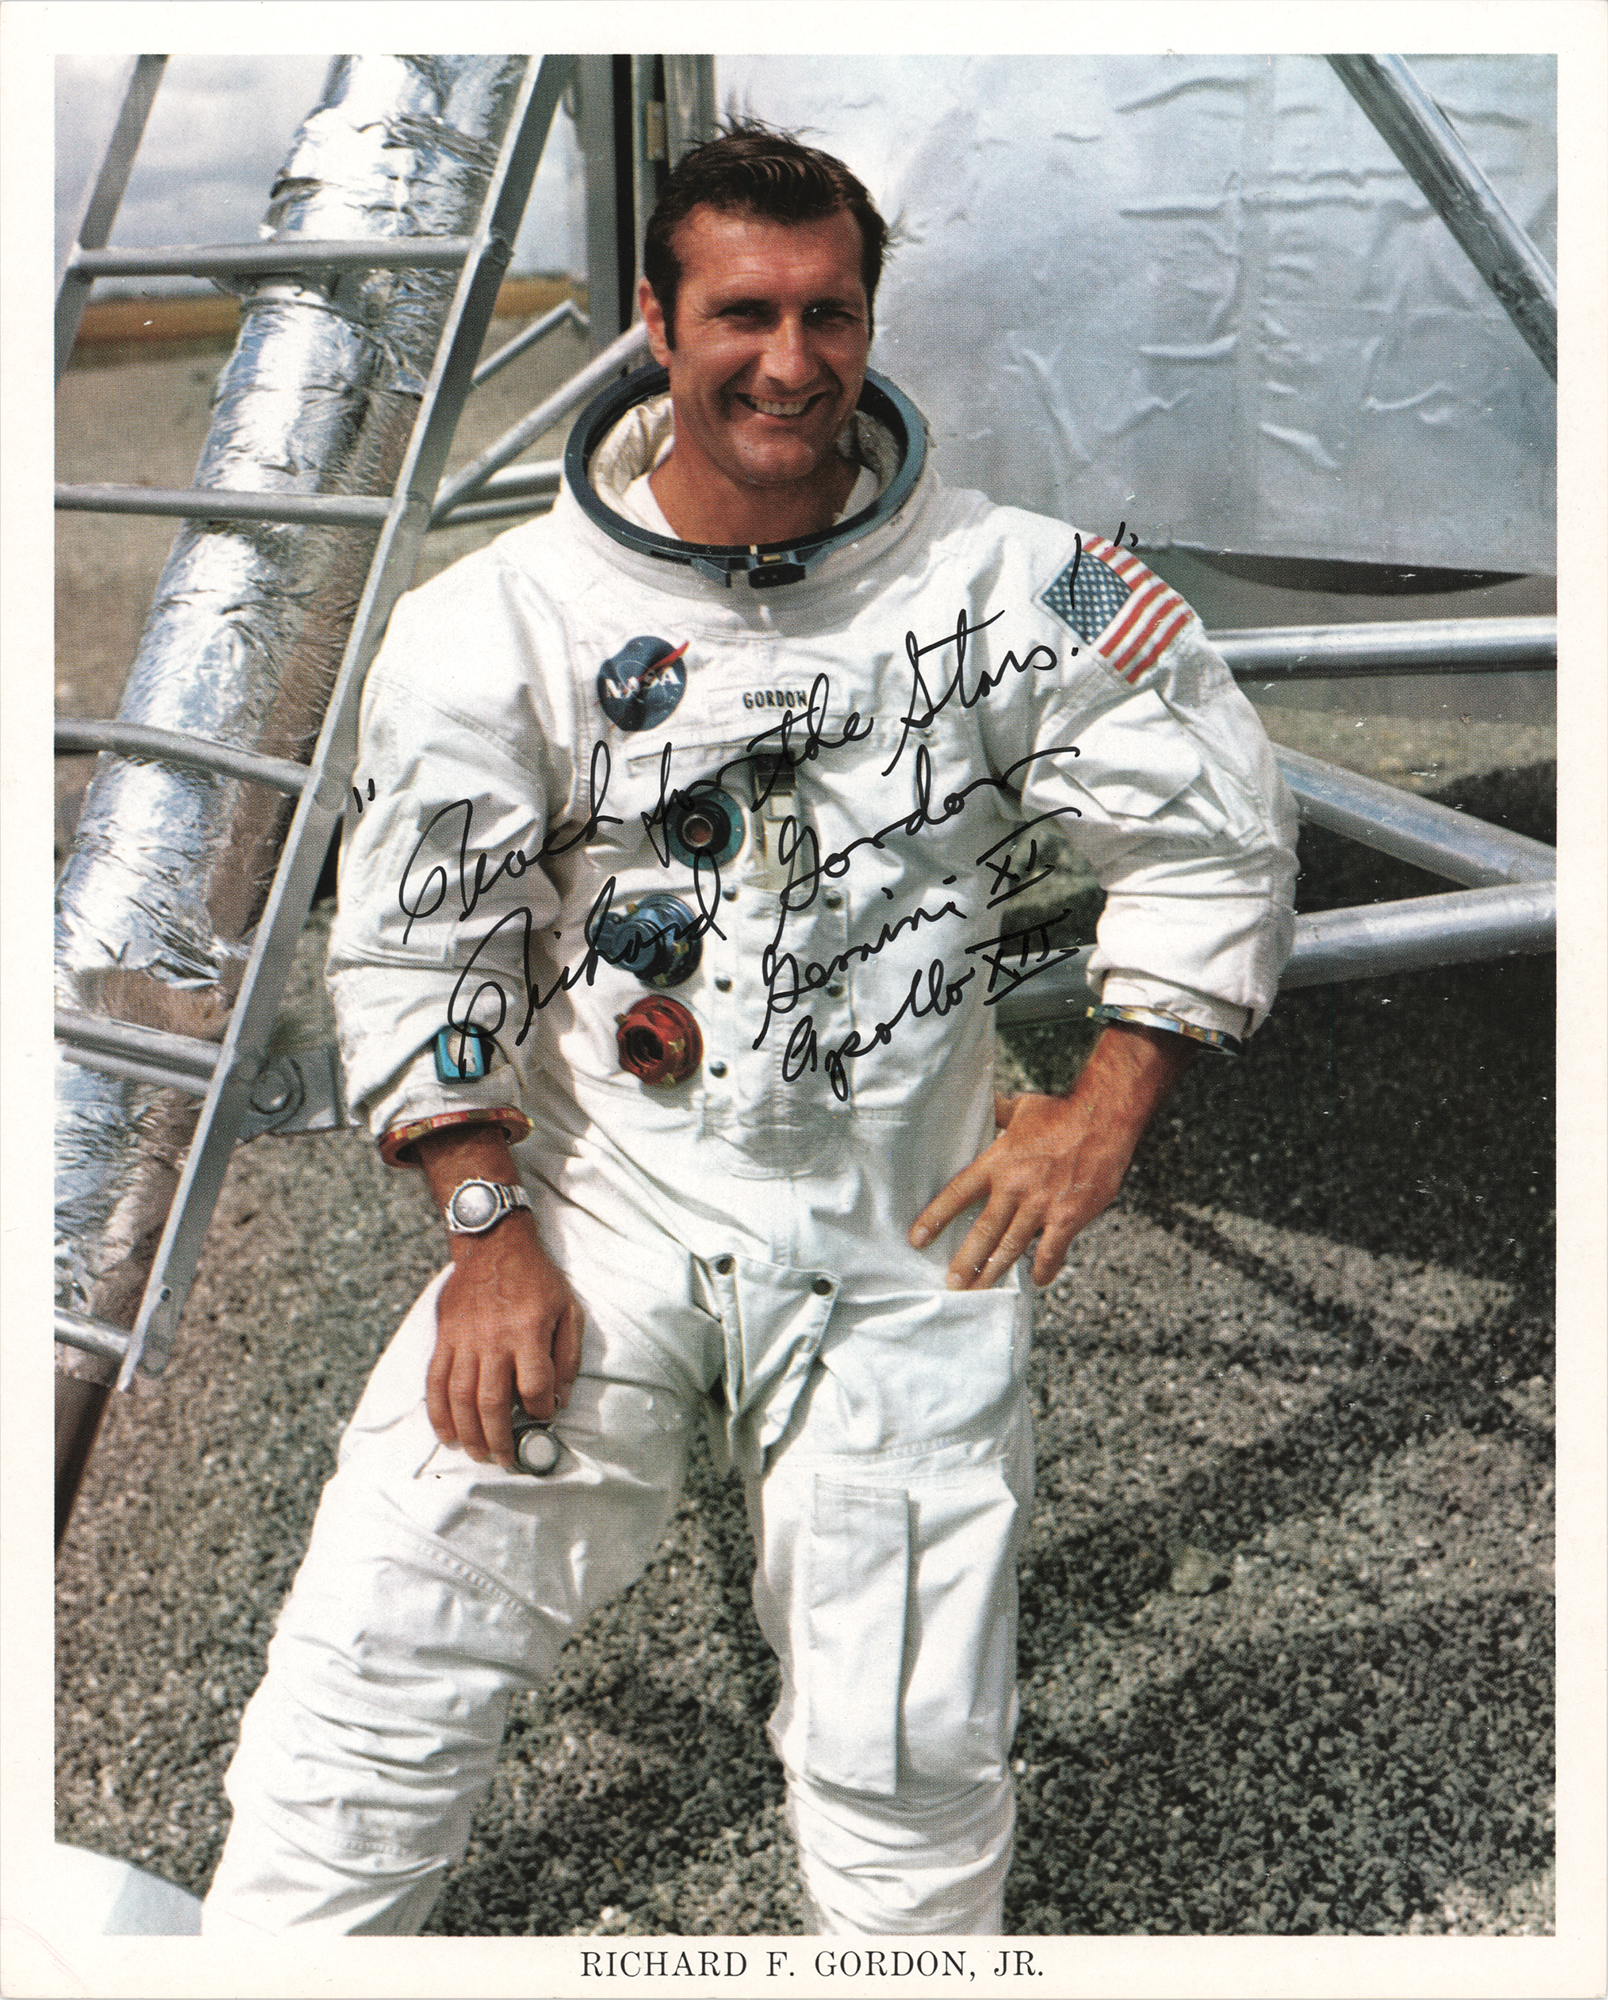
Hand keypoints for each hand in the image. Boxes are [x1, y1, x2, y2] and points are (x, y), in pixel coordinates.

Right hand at [427, 1212, 584, 1465]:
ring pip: (460, 1398)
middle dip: (499, 1438)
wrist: (493, 1244)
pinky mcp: (445, 1338)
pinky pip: (435, 1381)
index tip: (543, 1418)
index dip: (540, 1410)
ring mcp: (464, 1340)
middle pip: (492, 1402)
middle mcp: (494, 1339)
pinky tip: (446, 1433)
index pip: (534, 1385)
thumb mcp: (568, 1309)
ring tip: (479, 1454)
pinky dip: (438, 1412)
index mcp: (528, 1331)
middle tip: (506, 1460)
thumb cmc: (537, 1279)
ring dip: (469, 1433)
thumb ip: (567, 1355)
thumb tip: (559, 1399)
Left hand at [908, 1024, 1197, 1290]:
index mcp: (998, 1161)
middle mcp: (1016, 1186)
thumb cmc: (1061, 1111)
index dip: (935, 1218)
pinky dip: (1043, 1269)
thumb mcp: (1020, 1108)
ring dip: (993, 1272)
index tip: (917, 1239)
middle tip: (950, 1284)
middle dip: (965, 1261)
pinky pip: (1051, 1251)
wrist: (1105, 1118)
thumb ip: (996, 1113)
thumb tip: (977, 1103)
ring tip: (979, 1292)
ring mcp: (1043, 1204)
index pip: (958, 1193)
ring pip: (1012, 1247)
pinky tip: (1036, 1281)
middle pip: (983, 1231)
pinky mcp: (1069, 1215)